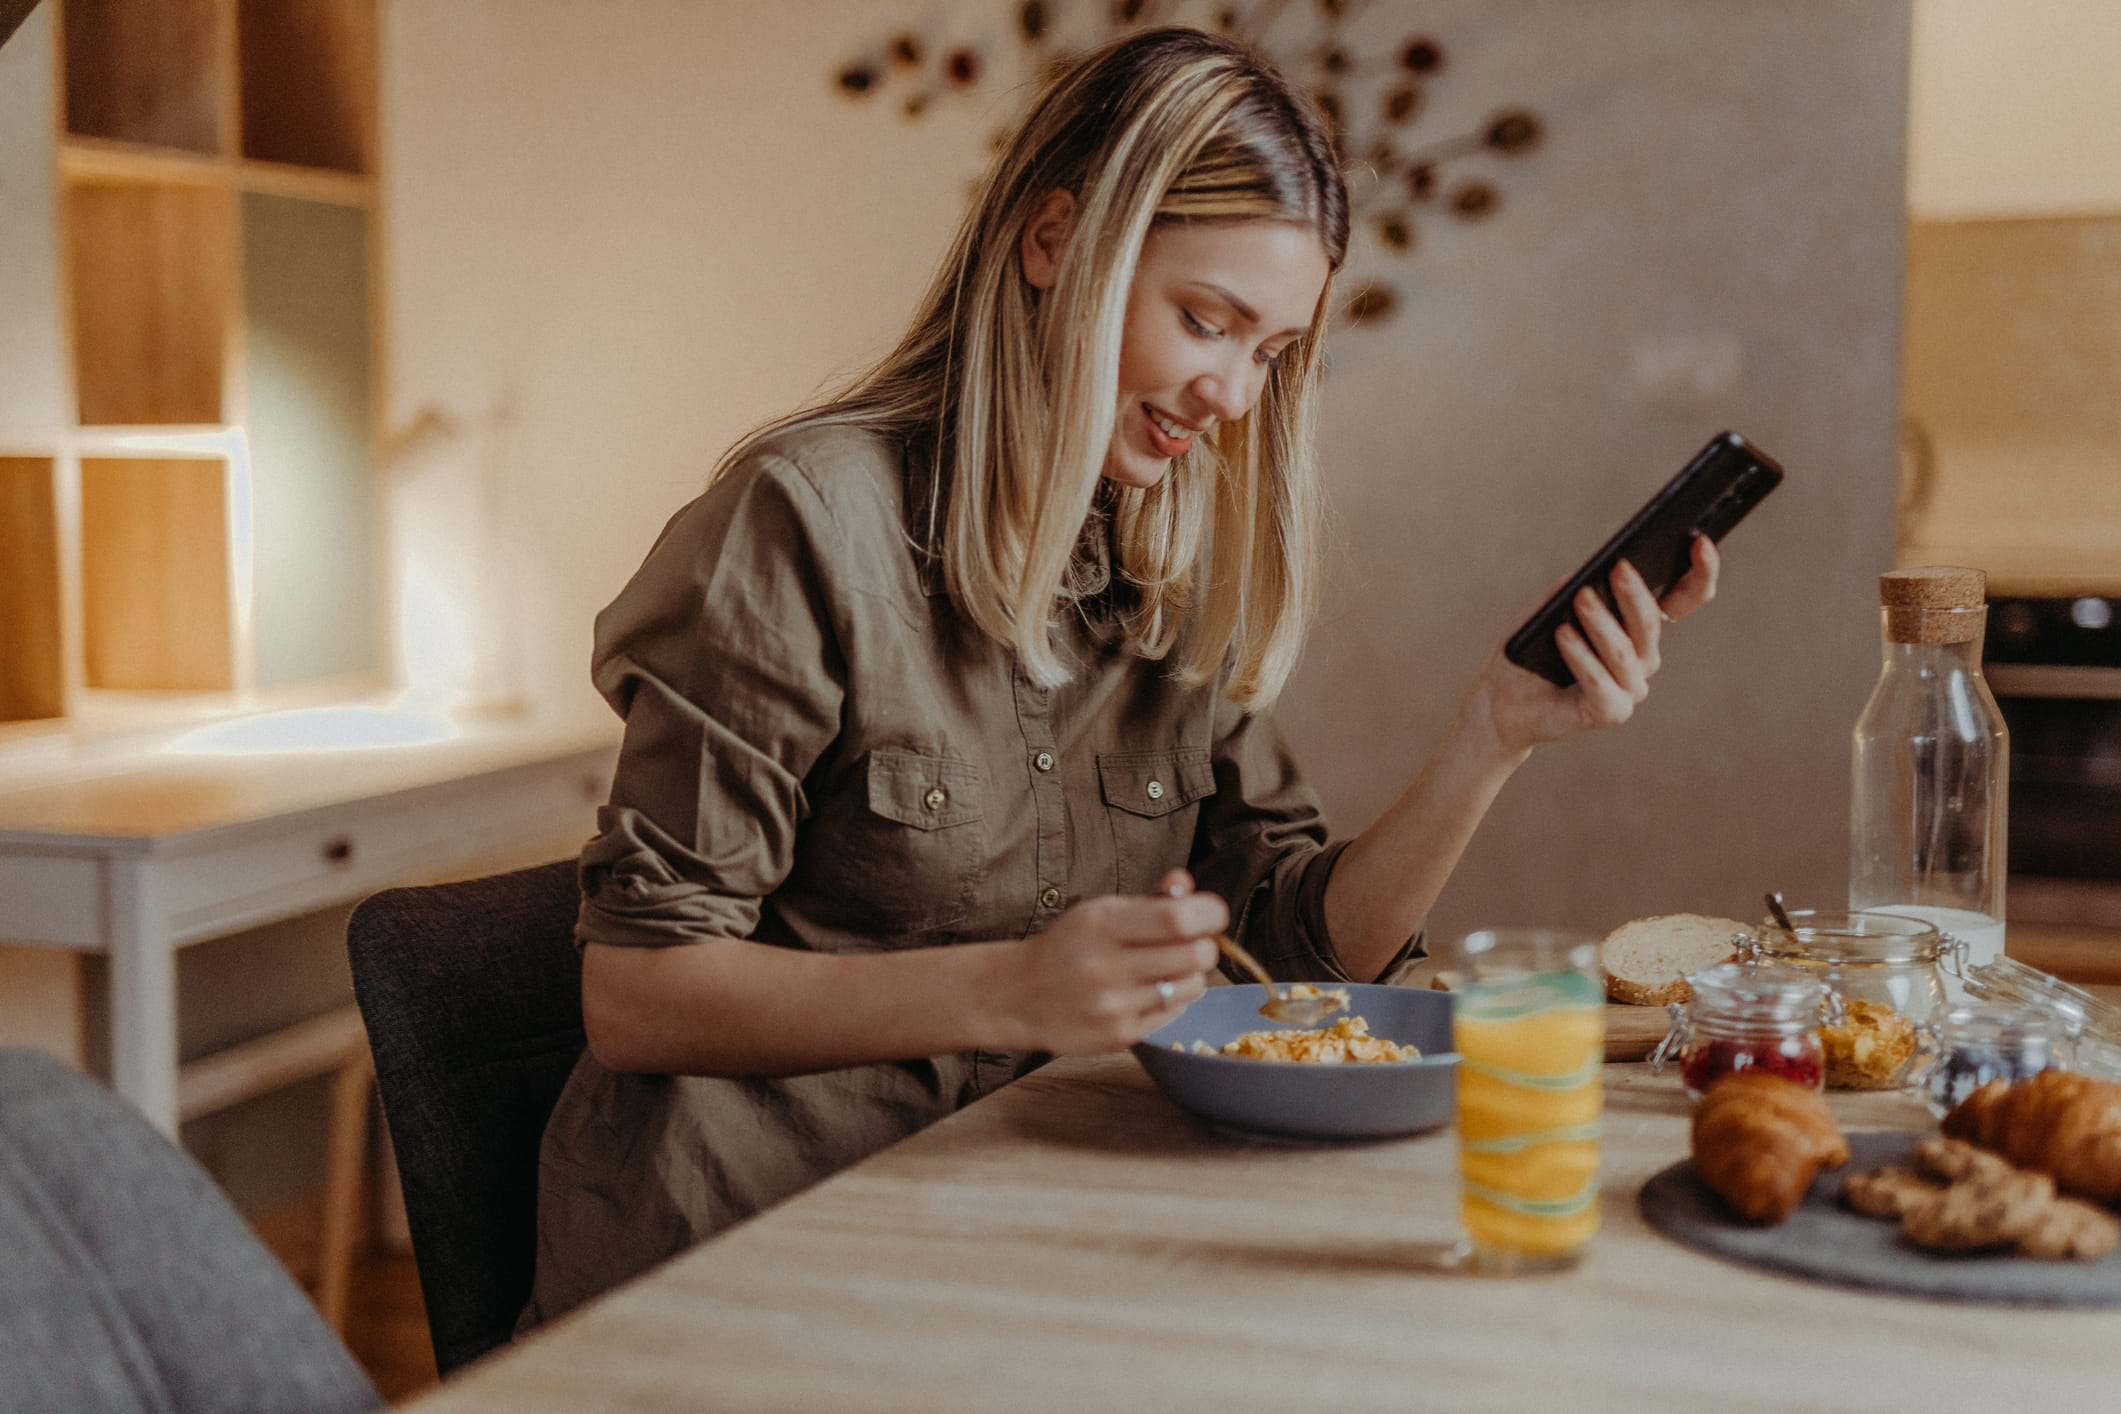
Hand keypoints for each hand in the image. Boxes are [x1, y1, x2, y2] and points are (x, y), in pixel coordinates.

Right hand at [997, 870, 1222, 1053]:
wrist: (1018, 994)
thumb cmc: (1069, 946)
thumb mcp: (1101, 911)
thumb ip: (1149, 899)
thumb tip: (1186, 883)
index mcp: (1100, 925)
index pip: (1178, 919)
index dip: (1209, 913)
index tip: (1212, 913)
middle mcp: (1105, 967)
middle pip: (1194, 956)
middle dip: (1204, 945)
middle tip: (1191, 942)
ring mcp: (1112, 1006)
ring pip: (1191, 987)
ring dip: (1191, 974)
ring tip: (1168, 968)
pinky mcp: (1118, 1036)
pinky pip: (1173, 1012)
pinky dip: (1172, 999)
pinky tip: (1148, 991)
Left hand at [1480, 534, 1720, 754]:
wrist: (1502, 699)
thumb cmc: (1532, 647)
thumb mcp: (1553, 604)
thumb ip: (1581, 584)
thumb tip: (1603, 568)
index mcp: (1639, 626)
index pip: (1685, 597)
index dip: (1700, 572)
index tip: (1701, 542)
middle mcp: (1643, 658)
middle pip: (1651, 622)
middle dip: (1635, 594)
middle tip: (1619, 567)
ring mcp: (1630, 687)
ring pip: (1624, 651)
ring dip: (1601, 622)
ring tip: (1580, 598)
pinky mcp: (1610, 712)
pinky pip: (1600, 682)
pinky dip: (1580, 656)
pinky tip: (1562, 635)